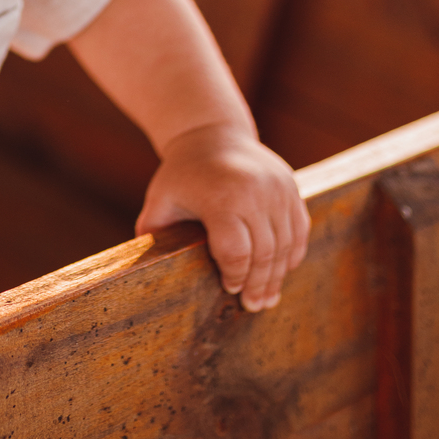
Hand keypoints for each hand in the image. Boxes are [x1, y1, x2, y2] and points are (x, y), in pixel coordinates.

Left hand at [135, 122, 310, 311]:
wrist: (211, 133)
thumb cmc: (181, 174)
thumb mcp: (161, 199)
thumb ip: (153, 232)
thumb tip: (139, 272)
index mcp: (221, 196)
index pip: (236, 251)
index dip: (235, 276)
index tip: (230, 290)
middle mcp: (255, 190)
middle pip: (265, 252)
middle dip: (259, 284)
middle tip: (253, 305)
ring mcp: (277, 187)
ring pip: (286, 243)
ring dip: (278, 274)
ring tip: (268, 296)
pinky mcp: (290, 185)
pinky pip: (299, 227)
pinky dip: (292, 252)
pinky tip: (282, 269)